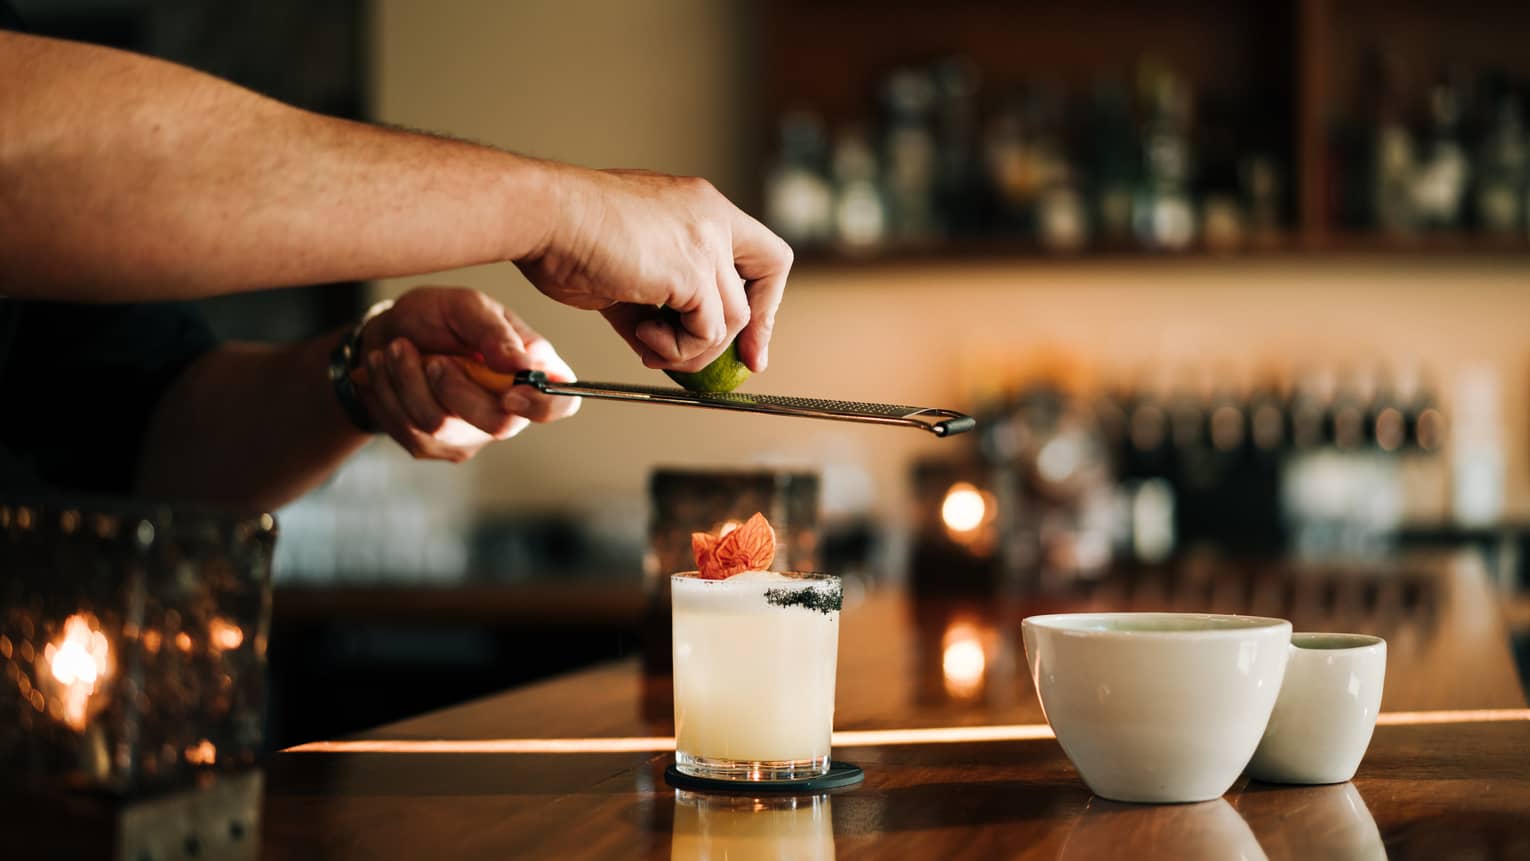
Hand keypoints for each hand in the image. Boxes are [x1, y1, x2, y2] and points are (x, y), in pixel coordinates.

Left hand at [353, 287, 578, 460]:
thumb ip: (494, 331)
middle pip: (499, 424)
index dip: (543, 406)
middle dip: (454, 388)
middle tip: (433, 358)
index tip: (510, 394)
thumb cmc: (439, 316)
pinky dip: (389, 392)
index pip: (562, 403)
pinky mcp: (434, 445)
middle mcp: (510, 409)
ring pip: (441, 426)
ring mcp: (472, 433)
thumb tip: (521, 363)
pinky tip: (387, 368)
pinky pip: (409, 429)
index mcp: (533, 371)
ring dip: (408, 380)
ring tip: (396, 349)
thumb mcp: (466, 306)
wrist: (388, 335)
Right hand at [517, 167, 792, 373]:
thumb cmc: (566, 235)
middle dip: (753, 332)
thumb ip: (655, 303)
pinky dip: (678, 349)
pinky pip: (708, 333)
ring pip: (733, 320)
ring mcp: (706, 242)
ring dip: (691, 348)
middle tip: (740, 365)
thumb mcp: (627, 272)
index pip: (762, 252)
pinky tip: (642, 337)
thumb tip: (664, 344)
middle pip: (765, 281)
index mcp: (699, 206)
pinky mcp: (692, 272)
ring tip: (648, 343)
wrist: (543, 218)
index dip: (764, 299)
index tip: (751, 337)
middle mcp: (712, 217)